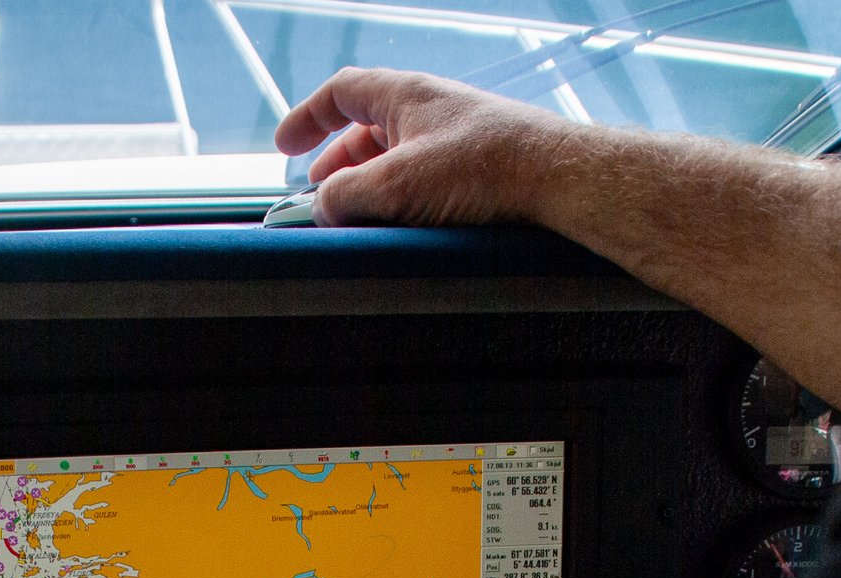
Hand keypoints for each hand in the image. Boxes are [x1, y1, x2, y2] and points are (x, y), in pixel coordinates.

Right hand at [274, 69, 569, 228]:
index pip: (340, 92)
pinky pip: (424, 174)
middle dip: (336, 162)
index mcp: (403, 94)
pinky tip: (402, 221)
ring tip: (358, 214)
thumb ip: (345, 195)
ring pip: (396, 154)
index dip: (306, 118)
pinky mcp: (477, 163)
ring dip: (369, 183)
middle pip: (365, 127)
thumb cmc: (484, 167)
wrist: (556, 177)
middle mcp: (429, 108)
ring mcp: (454, 135)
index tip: (284, 146)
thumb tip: (322, 208)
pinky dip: (401, 195)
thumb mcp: (394, 184)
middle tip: (321, 193)